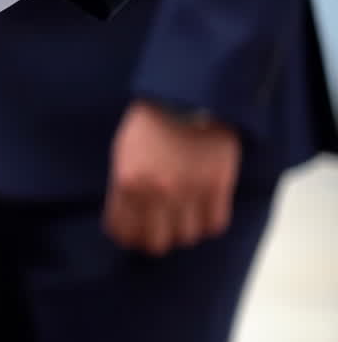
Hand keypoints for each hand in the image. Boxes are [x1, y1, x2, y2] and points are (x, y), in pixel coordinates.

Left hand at [104, 101, 240, 255]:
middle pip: (155, 243)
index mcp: (128, 183)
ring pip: (186, 237)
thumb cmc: (149, 125)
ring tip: (180, 218)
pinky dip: (207, 223)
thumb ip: (122, 189)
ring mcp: (190, 191)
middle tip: (156, 231)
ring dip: (182, 231)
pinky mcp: (219, 186)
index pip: (123, 231)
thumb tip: (125, 220)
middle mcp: (158, 192)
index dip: (126, 237)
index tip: (130, 235)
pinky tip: (201, 212)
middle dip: (152, 240)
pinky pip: (214, 225)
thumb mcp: (122, 154)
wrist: (187, 97)